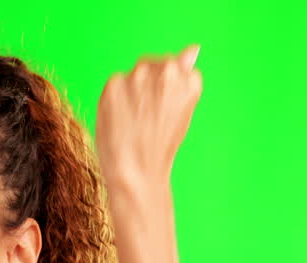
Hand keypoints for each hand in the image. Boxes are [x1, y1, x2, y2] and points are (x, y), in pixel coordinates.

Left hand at [95, 44, 202, 189]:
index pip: (178, 67)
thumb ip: (185, 78)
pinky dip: (115, 98)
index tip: (163, 109)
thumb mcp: (182, 111)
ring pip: (135, 72)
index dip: (168, 91)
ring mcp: (138, 75)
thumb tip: (192, 49)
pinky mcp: (114, 83)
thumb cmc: (160, 146)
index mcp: (189, 79)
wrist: (134, 170)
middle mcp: (166, 71)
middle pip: (155, 65)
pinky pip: (116, 83)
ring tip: (134, 119)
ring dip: (133, 89)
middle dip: (150, 84)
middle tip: (146, 116)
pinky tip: (119, 118)